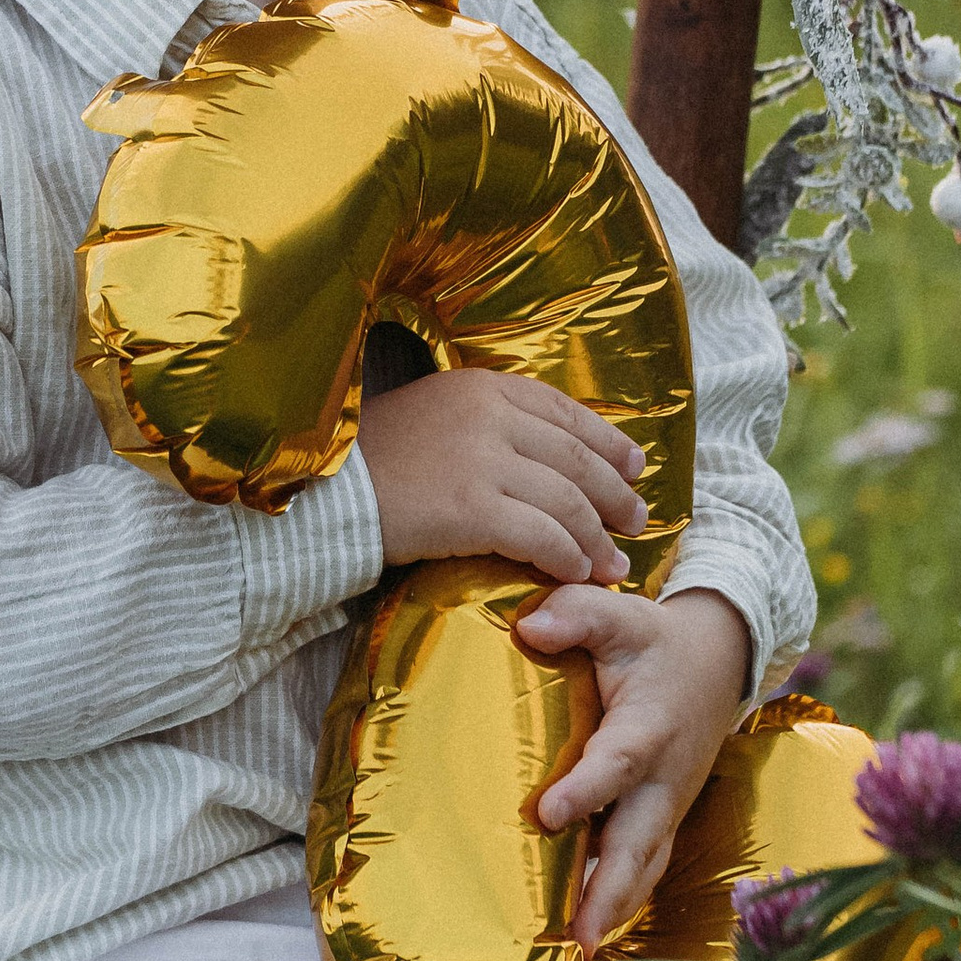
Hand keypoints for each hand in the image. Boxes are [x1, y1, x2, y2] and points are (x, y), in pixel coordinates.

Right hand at [354, 368, 648, 587]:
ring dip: (598, 539)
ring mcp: (482, 460)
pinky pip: (541, 536)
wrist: (324, 490)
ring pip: (567, 502)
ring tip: (615, 565)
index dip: (608, 442)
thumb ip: (486, 423)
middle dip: (616, 494)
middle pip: (577, 459)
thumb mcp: (433, 416)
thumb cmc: (372, 460)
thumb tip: (543, 453)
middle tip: (637, 522)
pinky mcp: (471, 508)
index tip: (635, 466)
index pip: (566, 412)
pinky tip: (578, 574)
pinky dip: (567, 557)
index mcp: (482, 386)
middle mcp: (489, 415)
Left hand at [512, 583, 749, 953]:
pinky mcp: (665, 818)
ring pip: (647, 864)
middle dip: (610, 888)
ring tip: (581, 952)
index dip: (586, 789)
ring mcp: (669, 803)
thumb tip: (528, 627)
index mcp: (650, 725)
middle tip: (580, 935)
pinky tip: (592, 935)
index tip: (547, 814)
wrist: (720, 662)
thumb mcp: (620, 613)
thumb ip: (575, 612)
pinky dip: (625, 901)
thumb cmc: (655, 640)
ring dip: (616, 907)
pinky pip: (648, 866)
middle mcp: (665, 776)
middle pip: (640, 839)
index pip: (617, 761)